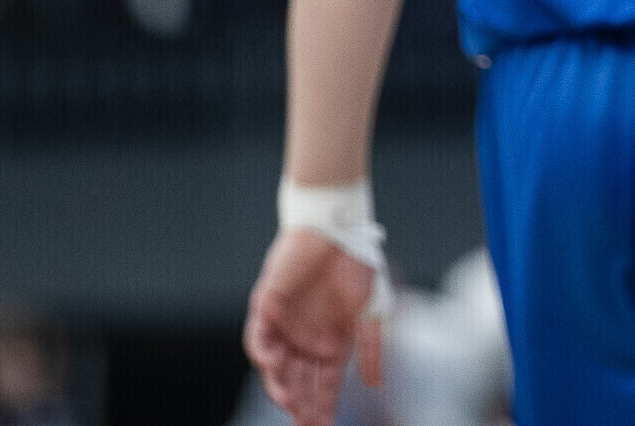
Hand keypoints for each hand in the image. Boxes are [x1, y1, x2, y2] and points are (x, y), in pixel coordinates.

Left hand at [243, 228, 381, 425]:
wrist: (338, 229)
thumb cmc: (357, 265)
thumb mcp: (372, 311)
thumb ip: (371, 347)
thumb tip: (376, 384)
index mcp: (331, 343)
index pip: (324, 384)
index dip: (324, 406)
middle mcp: (305, 340)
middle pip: (299, 382)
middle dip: (302, 405)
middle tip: (305, 424)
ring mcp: (284, 325)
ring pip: (277, 366)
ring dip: (280, 386)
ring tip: (289, 403)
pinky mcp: (267, 306)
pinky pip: (258, 336)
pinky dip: (264, 352)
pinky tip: (274, 364)